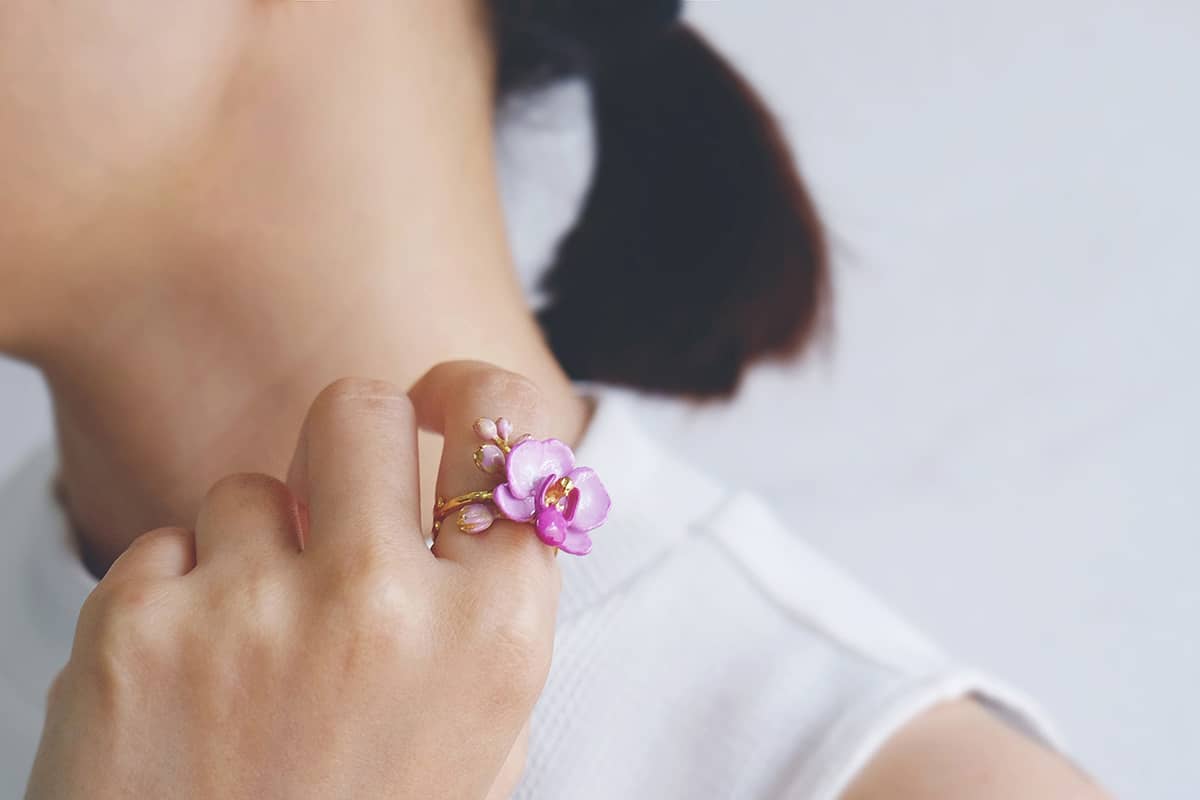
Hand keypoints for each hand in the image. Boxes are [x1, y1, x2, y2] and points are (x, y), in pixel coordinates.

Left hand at [27, 364, 562, 799]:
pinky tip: (186, 690)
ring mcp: (254, 611)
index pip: (509, 431)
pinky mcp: (137, 630)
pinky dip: (174, 603)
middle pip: (360, 407)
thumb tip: (497, 494)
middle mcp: (382, 605)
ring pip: (248, 488)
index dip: (477, 400)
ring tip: (254, 656)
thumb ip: (496, 613)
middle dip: (349, 446)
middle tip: (338, 502)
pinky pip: (161, 548)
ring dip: (254, 552)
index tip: (448, 401)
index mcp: (493, 634)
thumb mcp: (480, 737)